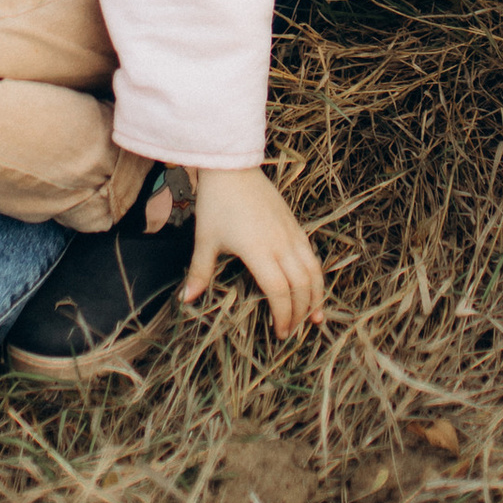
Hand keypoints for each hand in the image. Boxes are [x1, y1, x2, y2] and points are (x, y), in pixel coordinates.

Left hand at [184, 166, 326, 337]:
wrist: (233, 168)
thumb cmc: (217, 204)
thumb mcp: (206, 240)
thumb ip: (200, 272)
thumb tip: (186, 299)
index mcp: (259, 251)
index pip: (279, 292)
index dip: (282, 315)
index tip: (279, 333)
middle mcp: (281, 244)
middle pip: (301, 286)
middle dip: (300, 313)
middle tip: (293, 332)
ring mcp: (292, 233)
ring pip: (314, 271)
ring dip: (317, 296)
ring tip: (316, 317)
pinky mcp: (296, 225)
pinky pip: (312, 256)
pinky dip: (316, 276)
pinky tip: (314, 287)